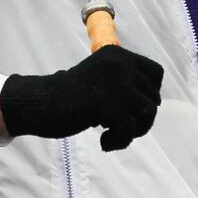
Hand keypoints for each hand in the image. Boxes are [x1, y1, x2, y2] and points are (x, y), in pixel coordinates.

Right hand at [0, 45, 163, 150]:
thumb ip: (123, 82)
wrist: (41, 102)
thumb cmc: (69, 95)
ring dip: (133, 131)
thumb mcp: (100, 78)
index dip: (151, 94)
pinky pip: (130, 131)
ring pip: (148, 114)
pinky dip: (119, 142)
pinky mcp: (108, 105)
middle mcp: (120, 64)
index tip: (134, 107)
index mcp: (118, 55)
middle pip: (153, 98)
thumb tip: (152, 105)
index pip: (156, 73)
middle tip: (118, 127)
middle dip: (140, 118)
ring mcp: (116, 84)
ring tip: (111, 135)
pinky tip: (102, 143)